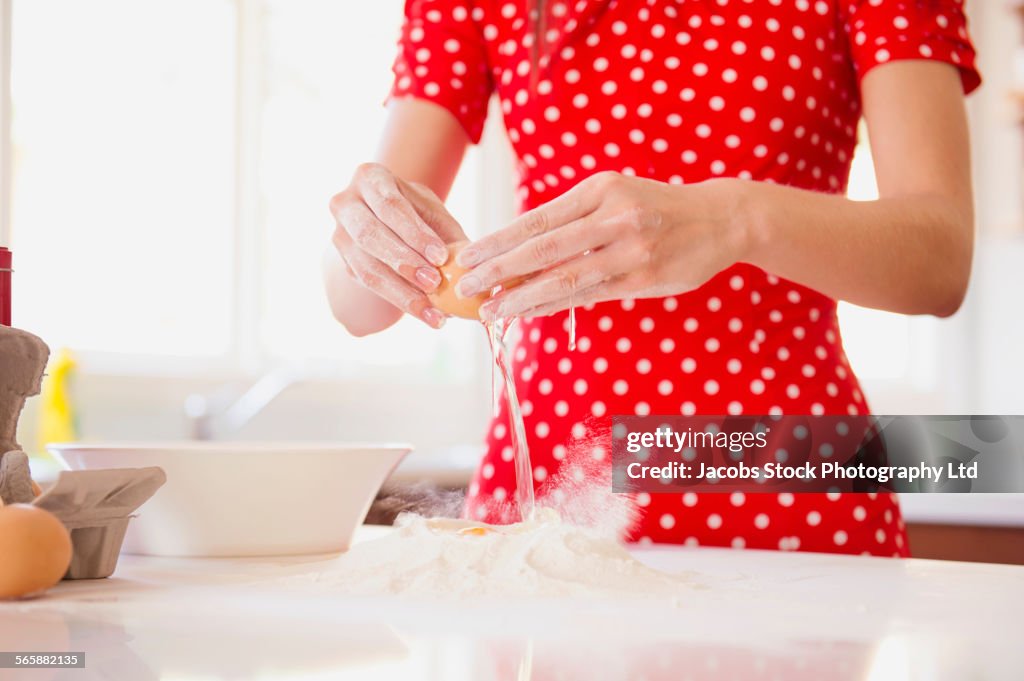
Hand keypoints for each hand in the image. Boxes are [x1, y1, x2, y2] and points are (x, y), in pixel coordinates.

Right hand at [329, 163, 467, 327]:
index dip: (414, 233)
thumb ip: (447, 233)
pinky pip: (371, 286)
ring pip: (367, 267)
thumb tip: (469, 263)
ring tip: (434, 311)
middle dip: (405, 262)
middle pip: (370, 235)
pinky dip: (401, 301)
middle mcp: (346, 203)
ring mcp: (340, 234)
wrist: (390, 222)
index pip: (390, 205)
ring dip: (402, 291)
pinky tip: (427, 314)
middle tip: (434, 283)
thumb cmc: (417, 212)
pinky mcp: (345, 263)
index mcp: (370, 177)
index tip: (441, 256)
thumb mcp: (433, 212)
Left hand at [453, 172, 751, 319]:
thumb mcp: (616, 196)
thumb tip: (518, 252)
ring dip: (522, 297)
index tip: (468, 256)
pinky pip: (588, 296)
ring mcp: (630, 249)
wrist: (719, 219)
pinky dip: (554, 306)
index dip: (499, 240)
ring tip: (491, 310)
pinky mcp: (643, 277)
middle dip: (499, 270)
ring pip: (564, 278)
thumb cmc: (655, 208)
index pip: (537, 219)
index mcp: (599, 189)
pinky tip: (528, 314)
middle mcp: (613, 216)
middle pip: (543, 248)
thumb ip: (573, 220)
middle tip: (465, 286)